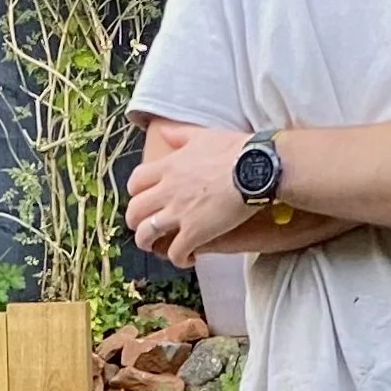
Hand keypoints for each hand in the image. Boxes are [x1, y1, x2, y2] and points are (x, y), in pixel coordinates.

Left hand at [127, 126, 251, 264]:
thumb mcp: (203, 135)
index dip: (135, 193)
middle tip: (144, 226)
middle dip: (135, 221)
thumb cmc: (235, 149)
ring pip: (146, 234)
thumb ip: (181, 136)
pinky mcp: (195, 232)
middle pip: (134, 210)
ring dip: (147, 243)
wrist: (256, 168)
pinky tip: (188, 258)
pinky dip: (178, 258)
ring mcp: (179, 213)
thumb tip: (165, 132)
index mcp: (169, 167)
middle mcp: (167, 190)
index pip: (136, 182)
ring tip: (157, 246)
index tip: (144, 198)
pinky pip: (175, 252)